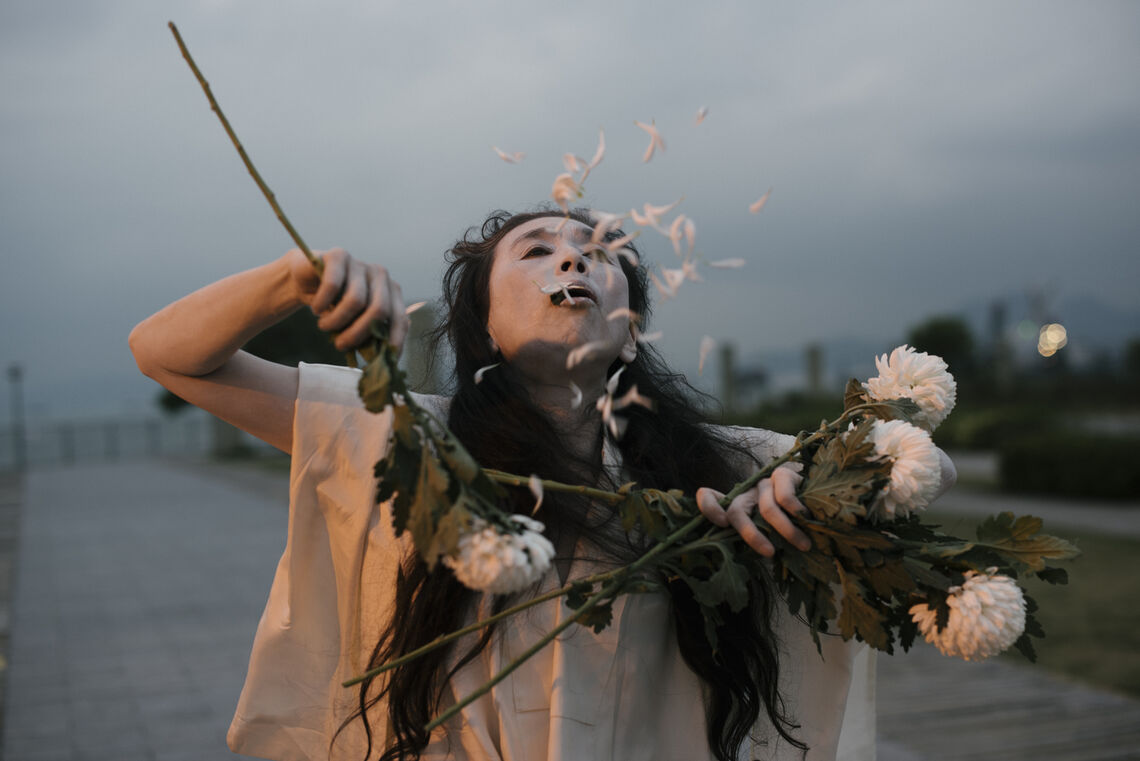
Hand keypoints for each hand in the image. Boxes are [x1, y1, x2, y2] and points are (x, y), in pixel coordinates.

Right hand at [285, 247, 409, 352]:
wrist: (307, 279)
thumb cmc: (335, 306)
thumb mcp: (355, 322)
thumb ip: (370, 336)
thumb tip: (383, 360)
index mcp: (391, 292)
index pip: (400, 318)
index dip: (393, 341)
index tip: (382, 363)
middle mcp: (381, 275)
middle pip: (379, 310)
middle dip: (358, 334)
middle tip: (340, 345)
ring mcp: (361, 264)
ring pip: (355, 300)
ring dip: (336, 321)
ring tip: (324, 326)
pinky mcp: (339, 256)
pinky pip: (333, 286)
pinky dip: (322, 304)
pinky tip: (316, 309)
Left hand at [696, 465, 810, 556]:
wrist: (824, 507)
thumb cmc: (794, 527)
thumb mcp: (773, 537)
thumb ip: (761, 542)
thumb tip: (761, 560)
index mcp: (740, 508)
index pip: (710, 497)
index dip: (709, 507)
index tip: (721, 523)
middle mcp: (748, 494)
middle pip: (737, 510)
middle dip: (751, 535)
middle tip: (770, 553)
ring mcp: (764, 484)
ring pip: (767, 509)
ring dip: (787, 531)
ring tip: (804, 545)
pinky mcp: (783, 475)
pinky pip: (784, 497)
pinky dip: (796, 512)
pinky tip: (807, 518)